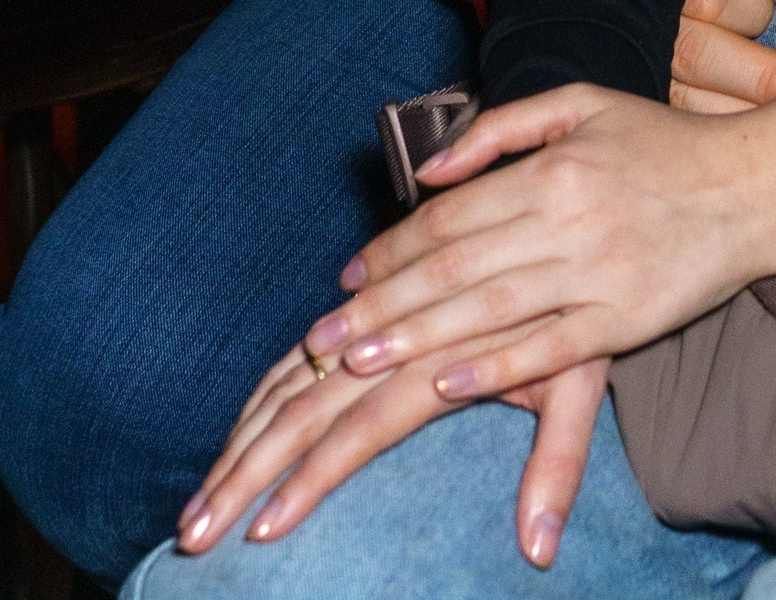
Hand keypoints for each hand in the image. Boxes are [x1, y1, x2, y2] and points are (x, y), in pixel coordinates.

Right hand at [178, 324, 609, 568]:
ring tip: (196, 503)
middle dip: (247, 470)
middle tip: (195, 531)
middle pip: (307, 408)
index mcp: (441, 359)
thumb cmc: (579, 314)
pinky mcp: (367, 307)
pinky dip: (261, 393)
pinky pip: (301, 349)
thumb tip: (540, 554)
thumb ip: (556, 464)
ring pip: (292, 378)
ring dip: (241, 438)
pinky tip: (234, 433)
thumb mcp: (579, 385)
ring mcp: (375, 321)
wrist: (567, 222)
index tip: (259, 532)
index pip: (360, 430)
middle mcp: (397, 337)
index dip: (309, 480)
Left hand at [309, 87, 775, 386]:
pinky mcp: (625, 320)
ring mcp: (596, 275)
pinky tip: (448, 384)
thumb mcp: (583, 104)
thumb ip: (501, 128)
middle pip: (454, 269)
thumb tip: (429, 170)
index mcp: (552, 169)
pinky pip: (548, 348)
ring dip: (417, 340)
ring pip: (488, 312)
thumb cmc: (665, 142)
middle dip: (382, 305)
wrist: (754, 184)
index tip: (348, 275)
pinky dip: (495, 369)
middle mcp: (566, 221)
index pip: (450, 217)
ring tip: (360, 364)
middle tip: (326, 337)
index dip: (391, 248)